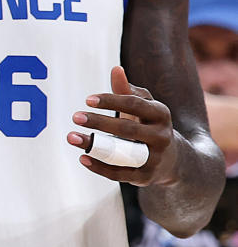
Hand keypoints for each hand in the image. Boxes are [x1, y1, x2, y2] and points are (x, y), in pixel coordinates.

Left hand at [67, 65, 179, 185]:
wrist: (174, 159)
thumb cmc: (149, 124)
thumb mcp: (143, 106)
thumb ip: (127, 90)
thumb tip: (115, 70)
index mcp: (160, 114)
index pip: (134, 104)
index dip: (111, 101)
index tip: (87, 99)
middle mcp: (161, 136)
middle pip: (128, 128)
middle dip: (100, 122)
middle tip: (76, 116)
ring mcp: (155, 158)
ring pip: (123, 152)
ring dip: (95, 146)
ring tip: (72, 137)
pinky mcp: (147, 176)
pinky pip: (121, 173)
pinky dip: (100, 167)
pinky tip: (82, 157)